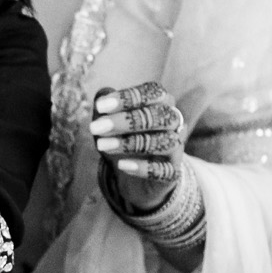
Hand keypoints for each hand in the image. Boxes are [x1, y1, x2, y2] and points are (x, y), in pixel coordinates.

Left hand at [92, 82, 186, 214]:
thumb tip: (102, 95)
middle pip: (159, 116)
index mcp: (162, 103)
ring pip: (163, 142)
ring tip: (102, 145)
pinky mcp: (173, 172)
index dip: (128, 98)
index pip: (153, 94)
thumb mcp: (110, 122)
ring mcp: (176, 148)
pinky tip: (122, 165)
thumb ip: (107, 108)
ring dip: (129, 144)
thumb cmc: (124, 139)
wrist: (137, 178)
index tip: (100, 107)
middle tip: (95, 128)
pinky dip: (144, 168)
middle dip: (126, 121)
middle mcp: (174, 122)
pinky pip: (165, 170)